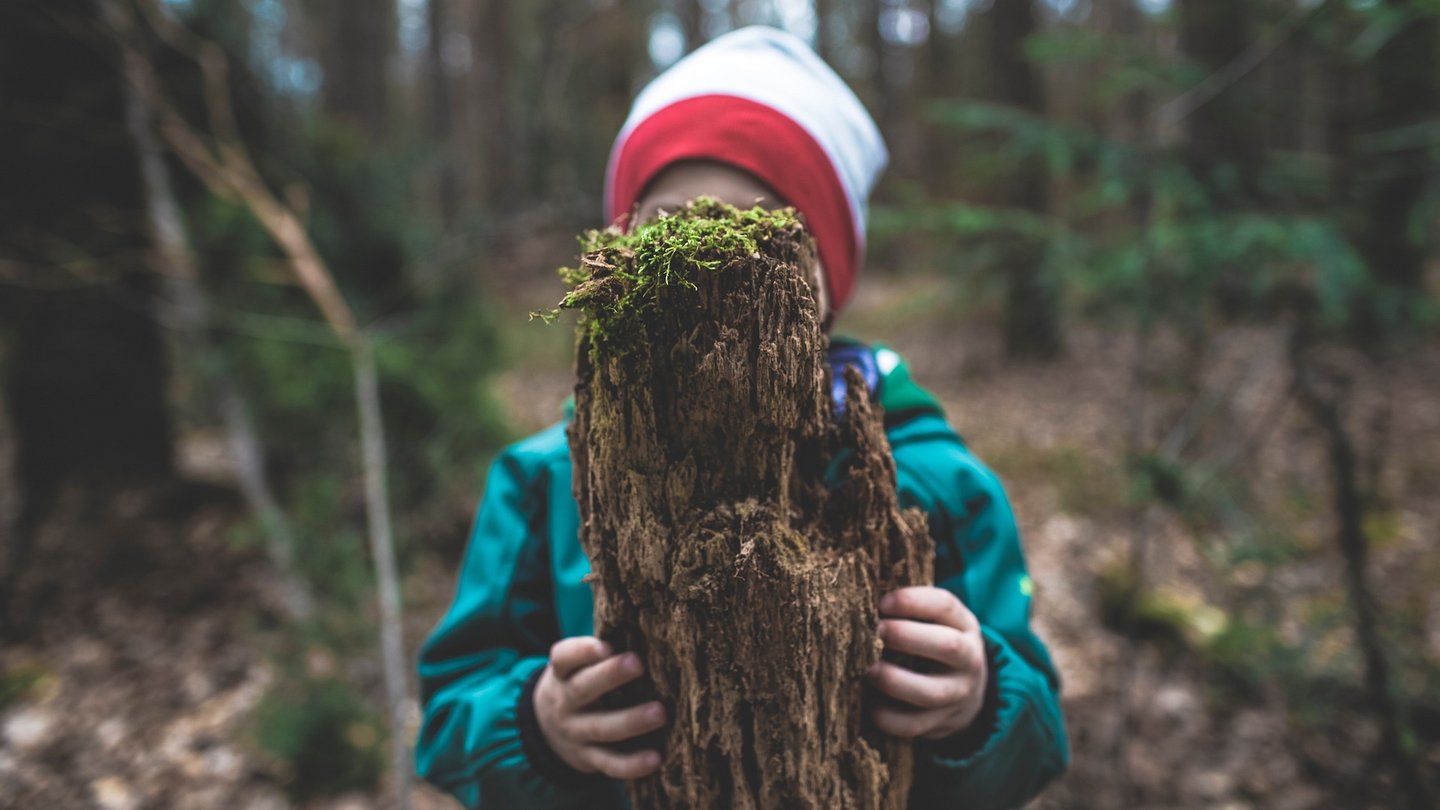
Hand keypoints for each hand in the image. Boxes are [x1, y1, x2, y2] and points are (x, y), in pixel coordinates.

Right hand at [534, 636, 666, 779]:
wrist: (544, 731)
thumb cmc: (577, 684)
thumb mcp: (575, 667)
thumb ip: (600, 653)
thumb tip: (647, 630)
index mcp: (561, 674)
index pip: (564, 657)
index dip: (583, 651)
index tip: (605, 645)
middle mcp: (564, 703)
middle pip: (583, 689)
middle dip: (610, 676)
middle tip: (637, 663)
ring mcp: (575, 734)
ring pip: (601, 728)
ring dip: (631, 721)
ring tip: (659, 713)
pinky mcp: (589, 759)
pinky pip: (610, 764)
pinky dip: (633, 764)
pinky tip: (656, 758)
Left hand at [868, 586, 987, 739]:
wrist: (969, 690)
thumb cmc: (934, 642)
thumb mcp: (936, 621)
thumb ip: (909, 611)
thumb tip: (859, 600)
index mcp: (964, 624)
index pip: (944, 605)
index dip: (912, 601)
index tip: (882, 602)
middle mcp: (969, 659)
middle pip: (947, 646)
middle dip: (906, 637)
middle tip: (875, 632)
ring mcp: (959, 694)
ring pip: (932, 692)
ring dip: (896, 681)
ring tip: (869, 671)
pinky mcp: (944, 722)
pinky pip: (918, 725)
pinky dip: (893, 720)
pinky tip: (873, 709)